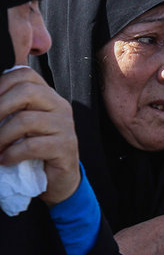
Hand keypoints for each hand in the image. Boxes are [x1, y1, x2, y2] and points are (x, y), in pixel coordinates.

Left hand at [0, 66, 79, 204]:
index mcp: (48, 97)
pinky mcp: (66, 147)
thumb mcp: (21, 125)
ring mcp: (66, 127)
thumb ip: (11, 109)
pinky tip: (4, 160)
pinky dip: (12, 154)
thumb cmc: (35, 150)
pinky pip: (33, 146)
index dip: (2, 83)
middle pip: (27, 92)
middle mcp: (60, 107)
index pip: (25, 74)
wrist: (58, 180)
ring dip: (1, 136)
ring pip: (26, 120)